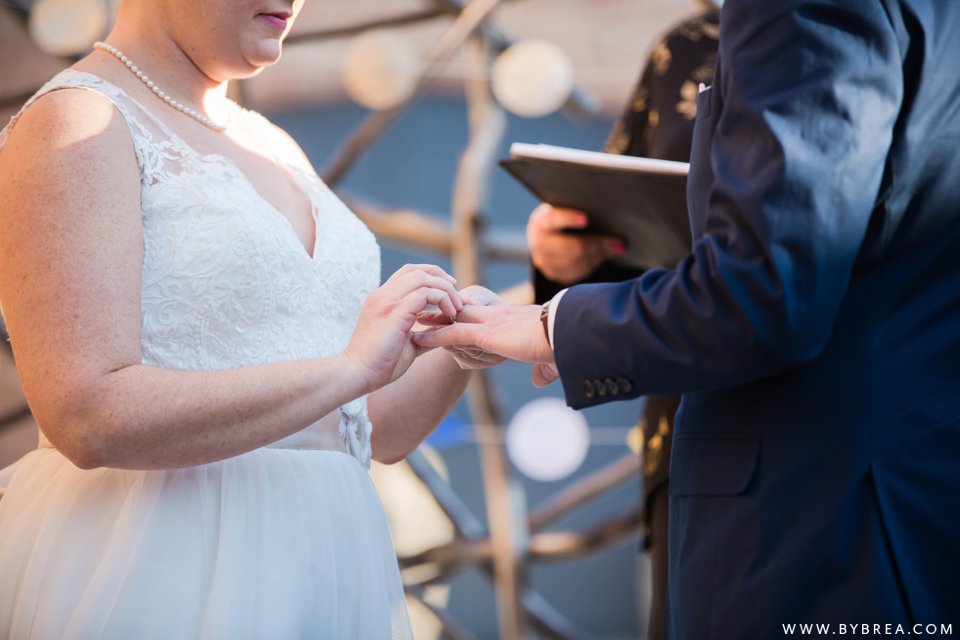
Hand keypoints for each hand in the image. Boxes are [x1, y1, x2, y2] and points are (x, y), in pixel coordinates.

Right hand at [342, 264, 461, 390]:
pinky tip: (449, 315)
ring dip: (444, 289)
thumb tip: (445, 331)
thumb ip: (424, 333)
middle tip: (457, 295)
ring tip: (456, 307)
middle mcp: (382, 295)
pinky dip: (442, 299)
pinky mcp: (394, 312)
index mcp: (382, 299)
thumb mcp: (407, 343)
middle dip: (441, 278)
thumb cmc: (379, 364)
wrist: (356, 374)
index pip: (408, 273)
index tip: (449, 290)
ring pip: (422, 277)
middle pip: (416, 270)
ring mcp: (386, 301)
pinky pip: (425, 294)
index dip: (432, 276)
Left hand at [414, 301, 557, 386]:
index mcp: (509, 321)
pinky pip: (453, 333)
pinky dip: (434, 336)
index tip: (443, 324)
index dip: (458, 322)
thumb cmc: (565, 345)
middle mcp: (496, 317)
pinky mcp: (487, 333)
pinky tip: (417, 338)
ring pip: (452, 322)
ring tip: (406, 328)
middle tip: (416, 318)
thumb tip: (541, 381)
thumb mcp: (550, 360)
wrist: (569, 334)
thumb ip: (543, 370)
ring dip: (429, 326)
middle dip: (436, 316)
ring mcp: (490, 323)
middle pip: (458, 314)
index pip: (477, 319)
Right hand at [526, 203, 624, 283]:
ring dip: (599, 256)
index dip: (569, 219)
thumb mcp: (566, 209)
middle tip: (620, 243)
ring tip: (616, 249)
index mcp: (542, 221)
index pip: (555, 219)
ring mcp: (544, 261)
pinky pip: (577, 273)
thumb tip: (612, 218)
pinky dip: (593, 265)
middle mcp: (539, 242)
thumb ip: (581, 211)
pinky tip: (604, 257)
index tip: (586, 219)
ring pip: (576, 263)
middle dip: (598, 245)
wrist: (545, 235)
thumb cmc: (563, 216)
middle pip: (571, 247)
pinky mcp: (552, 273)